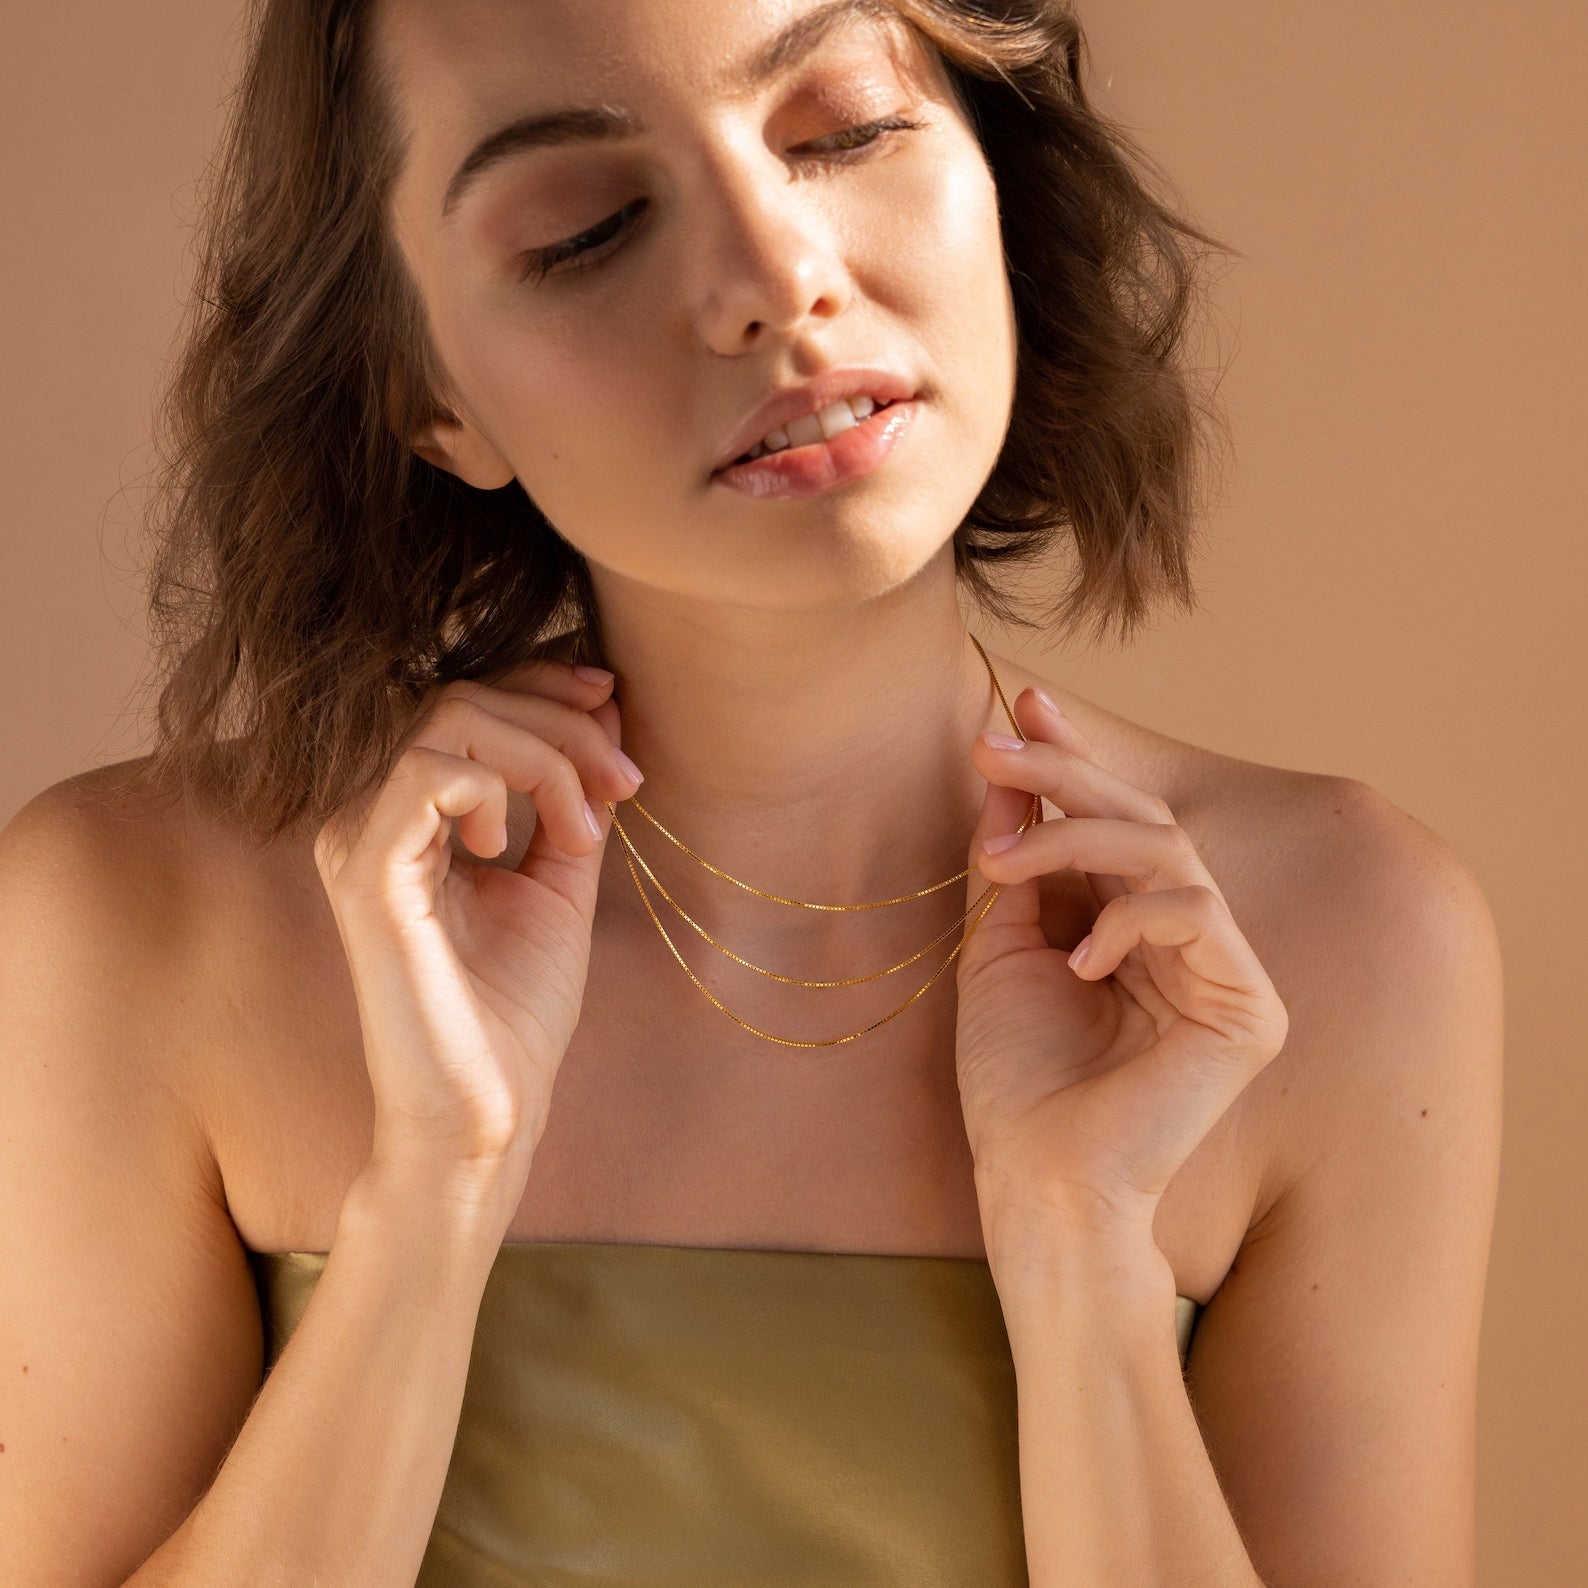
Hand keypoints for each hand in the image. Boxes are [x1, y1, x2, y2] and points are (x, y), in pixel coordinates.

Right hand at [313, 661, 641, 1198]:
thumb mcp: (561, 881)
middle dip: (564, 721)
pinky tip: (516, 843)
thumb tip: (602, 710)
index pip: (467, 706)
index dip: (542, 682)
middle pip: (465, 698)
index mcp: (412, 817)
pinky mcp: (364, 872)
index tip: (613, 696)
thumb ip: (570, 800)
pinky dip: (501, 786)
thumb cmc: (517, 1010)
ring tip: (587, 824)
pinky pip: (429, 771)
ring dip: (548, 754)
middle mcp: (372, 816)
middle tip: (627, 781)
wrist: (490, 1109)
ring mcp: (359, 839)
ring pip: (452, 718)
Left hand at [955, 688, 1288, 1247]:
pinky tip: (1078, 961)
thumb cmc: (1015, 1081)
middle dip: (1066, 773)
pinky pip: (1197, 912)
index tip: (1019, 706)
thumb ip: (1014, 869)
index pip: (1111, 823)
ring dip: (1077, 835)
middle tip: (996, 746)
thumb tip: (1005, 781)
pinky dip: (1128, 917)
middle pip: (1144, 819)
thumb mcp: (997, 952)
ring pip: (1169, 849)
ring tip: (1002, 867)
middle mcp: (1183, 939)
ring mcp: (1223, 969)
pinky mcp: (1251, 1006)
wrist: (1040, 1178)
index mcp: (1129, 926)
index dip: (1070, 760)